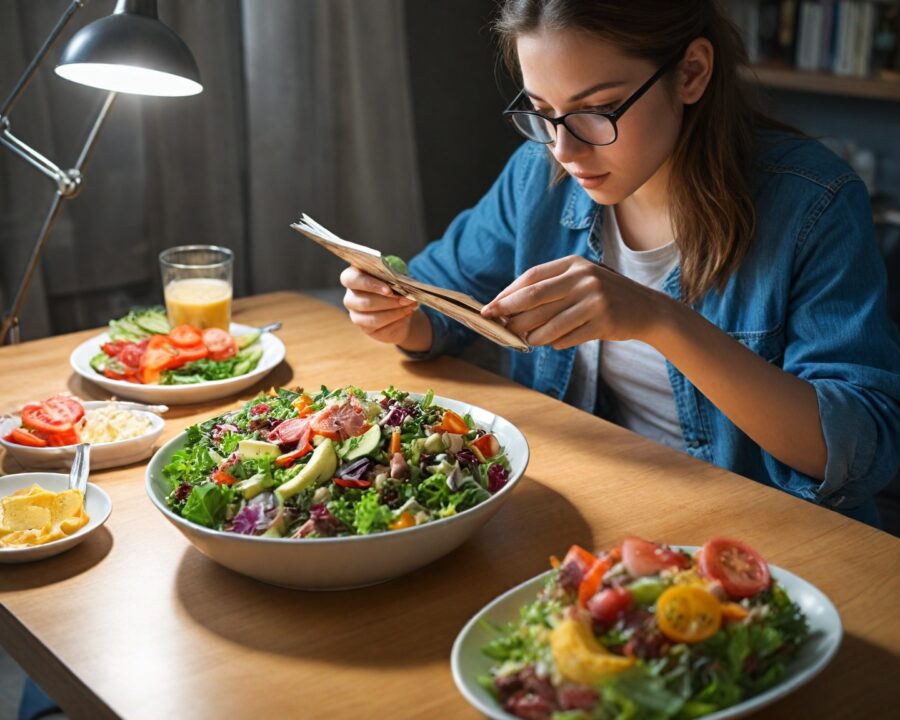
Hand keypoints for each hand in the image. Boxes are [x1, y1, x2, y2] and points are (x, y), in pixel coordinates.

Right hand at [340, 266, 417, 343]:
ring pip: (373, 318)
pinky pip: (382, 327)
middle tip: (407, 299)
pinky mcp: (366, 329)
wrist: (401, 306)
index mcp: (352, 278)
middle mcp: (350, 298)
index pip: (350, 279)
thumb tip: (399, 280)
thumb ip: (393, 275)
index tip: (389, 290)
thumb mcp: (394, 276)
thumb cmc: (394, 285)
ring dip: (396, 312)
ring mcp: (356, 316)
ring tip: (410, 305)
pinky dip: (397, 320)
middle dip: (389, 302)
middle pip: (365, 302)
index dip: (369, 284)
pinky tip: (407, 314)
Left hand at [481, 256, 665, 348]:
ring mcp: (594, 299)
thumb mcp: (581, 280)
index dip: (508, 294)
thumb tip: (510, 308)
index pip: (531, 277)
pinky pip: (567, 337)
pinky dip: (555, 343)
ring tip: (524, 340)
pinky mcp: (603, 321)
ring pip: (548, 323)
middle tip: (496, 326)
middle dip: (510, 315)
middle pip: (534, 298)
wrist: (646, 309)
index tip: (490, 307)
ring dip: (531, 336)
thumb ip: (550, 289)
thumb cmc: (604, 295)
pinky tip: (552, 343)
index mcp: (573, 264)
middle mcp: (583, 278)